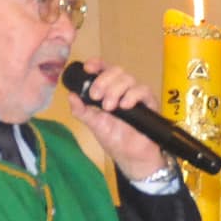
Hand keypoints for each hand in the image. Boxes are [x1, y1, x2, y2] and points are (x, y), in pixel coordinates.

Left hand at [64, 61, 169, 179]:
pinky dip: (132, 96)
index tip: (88, 69)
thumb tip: (70, 96)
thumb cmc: (114, 139)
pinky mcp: (149, 103)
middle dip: (103, 81)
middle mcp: (122, 89)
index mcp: (107, 90)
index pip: (103, 68)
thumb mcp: (93, 124)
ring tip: (109, 107)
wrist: (131, 156)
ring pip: (128, 78)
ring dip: (115, 90)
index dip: (96, 64)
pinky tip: (124, 106)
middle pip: (116, 70)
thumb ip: (82, 110)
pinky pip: (143, 90)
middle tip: (96, 97)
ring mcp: (136, 95)